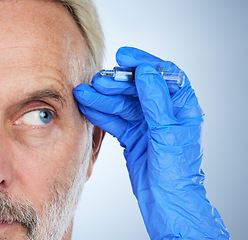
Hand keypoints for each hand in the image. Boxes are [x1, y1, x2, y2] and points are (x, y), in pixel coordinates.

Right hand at [74, 47, 229, 238]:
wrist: (165, 202)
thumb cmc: (175, 173)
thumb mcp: (167, 134)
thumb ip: (157, 102)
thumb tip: (146, 72)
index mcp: (181, 106)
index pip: (163, 75)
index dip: (143, 63)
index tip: (123, 57)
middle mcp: (163, 111)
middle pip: (137, 89)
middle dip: (115, 84)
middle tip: (97, 81)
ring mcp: (146, 123)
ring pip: (122, 104)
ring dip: (102, 98)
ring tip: (83, 93)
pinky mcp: (132, 135)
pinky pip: (115, 120)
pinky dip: (101, 113)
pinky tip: (87, 106)